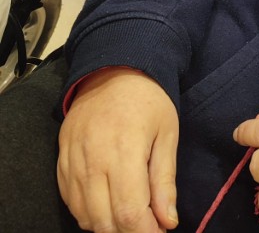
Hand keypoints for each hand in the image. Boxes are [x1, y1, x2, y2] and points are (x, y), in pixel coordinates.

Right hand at [58, 67, 178, 232]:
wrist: (112, 71)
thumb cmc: (148, 101)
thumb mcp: (167, 134)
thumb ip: (165, 180)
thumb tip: (168, 221)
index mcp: (125, 151)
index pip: (129, 213)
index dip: (145, 232)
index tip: (159, 230)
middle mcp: (93, 160)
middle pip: (105, 221)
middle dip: (129, 231)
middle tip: (147, 223)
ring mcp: (73, 161)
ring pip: (86, 217)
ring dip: (108, 225)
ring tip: (129, 212)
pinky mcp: (61, 161)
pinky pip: (70, 202)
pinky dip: (89, 213)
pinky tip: (107, 204)